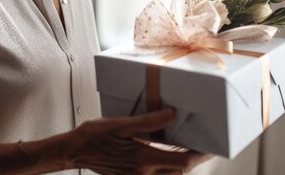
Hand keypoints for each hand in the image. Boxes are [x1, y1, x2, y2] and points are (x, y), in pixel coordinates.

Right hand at [64, 109, 211, 174]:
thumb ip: (148, 122)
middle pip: (181, 172)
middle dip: (195, 160)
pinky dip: (168, 167)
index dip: (200, 155)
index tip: (210, 145)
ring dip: (182, 165)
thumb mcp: (120, 124)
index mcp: (144, 159)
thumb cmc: (94, 135)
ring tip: (189, 148)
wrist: (74, 151)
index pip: (183, 162)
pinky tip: (167, 153)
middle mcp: (144, 173)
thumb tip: (171, 115)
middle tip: (204, 146)